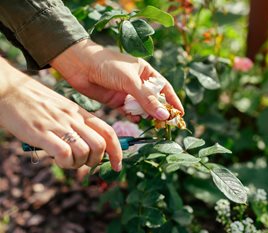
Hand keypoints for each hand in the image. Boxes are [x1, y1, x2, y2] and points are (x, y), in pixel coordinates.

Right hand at [0, 59, 121, 170]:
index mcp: (79, 112)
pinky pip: (64, 153)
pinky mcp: (41, 132)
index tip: (117, 165)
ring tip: (67, 161)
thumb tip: (84, 146)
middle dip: (96, 161)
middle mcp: (73, 118)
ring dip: (78, 164)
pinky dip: (64, 163)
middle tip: (84, 163)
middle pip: (100, 145)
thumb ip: (74, 124)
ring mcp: (58, 125)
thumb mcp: (61, 108)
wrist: (8, 88)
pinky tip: (57, 159)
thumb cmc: (34, 100)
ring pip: (85, 152)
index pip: (108, 132)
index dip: (117, 151)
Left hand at [50, 39, 183, 120]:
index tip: (180, 114)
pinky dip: (133, 116)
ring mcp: (127, 93)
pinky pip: (129, 112)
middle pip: (154, 100)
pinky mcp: (116, 101)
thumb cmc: (108, 66)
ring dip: (147, 115)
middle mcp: (138, 83)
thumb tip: (164, 115)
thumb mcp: (131, 81)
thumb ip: (147, 99)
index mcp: (145, 72)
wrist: (80, 66)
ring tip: (153, 123)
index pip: (164, 88)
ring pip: (142, 107)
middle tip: (167, 123)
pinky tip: (136, 119)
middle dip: (160, 111)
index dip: (173, 100)